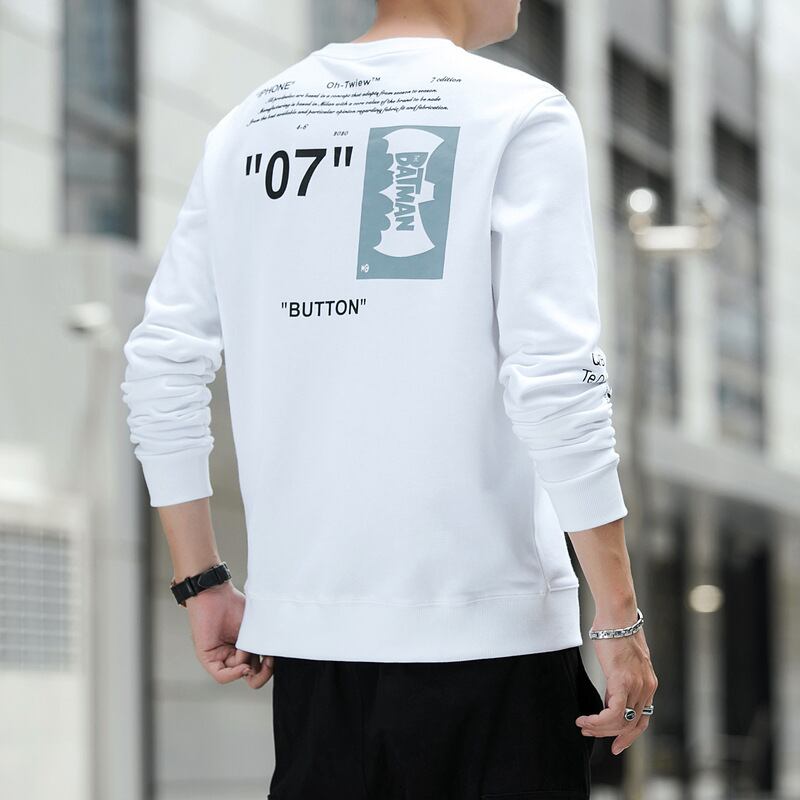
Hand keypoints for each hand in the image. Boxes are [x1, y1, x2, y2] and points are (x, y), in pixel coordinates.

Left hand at [184, 581, 273, 688]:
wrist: (214, 594)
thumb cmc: (234, 605)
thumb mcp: (255, 627)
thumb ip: (262, 644)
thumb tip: (271, 660)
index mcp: (248, 649)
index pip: (260, 669)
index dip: (269, 668)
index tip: (274, 657)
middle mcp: (235, 655)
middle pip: (251, 678)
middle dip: (262, 674)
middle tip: (268, 663)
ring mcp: (222, 658)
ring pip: (238, 673)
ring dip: (247, 661)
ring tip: (248, 646)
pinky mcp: (209, 658)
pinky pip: (222, 676)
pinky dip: (234, 674)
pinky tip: (243, 667)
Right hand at [574, 621, 657, 755]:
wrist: (617, 615)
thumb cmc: (615, 631)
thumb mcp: (621, 660)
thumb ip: (621, 678)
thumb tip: (610, 693)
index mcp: (648, 683)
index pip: (643, 719)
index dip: (629, 735)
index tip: (615, 744)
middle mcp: (647, 688)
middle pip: (632, 724)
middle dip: (610, 734)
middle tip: (589, 732)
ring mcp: (637, 685)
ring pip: (621, 722)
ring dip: (600, 728)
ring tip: (583, 724)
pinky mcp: (623, 681)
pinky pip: (613, 713)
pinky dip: (598, 721)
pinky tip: (585, 719)